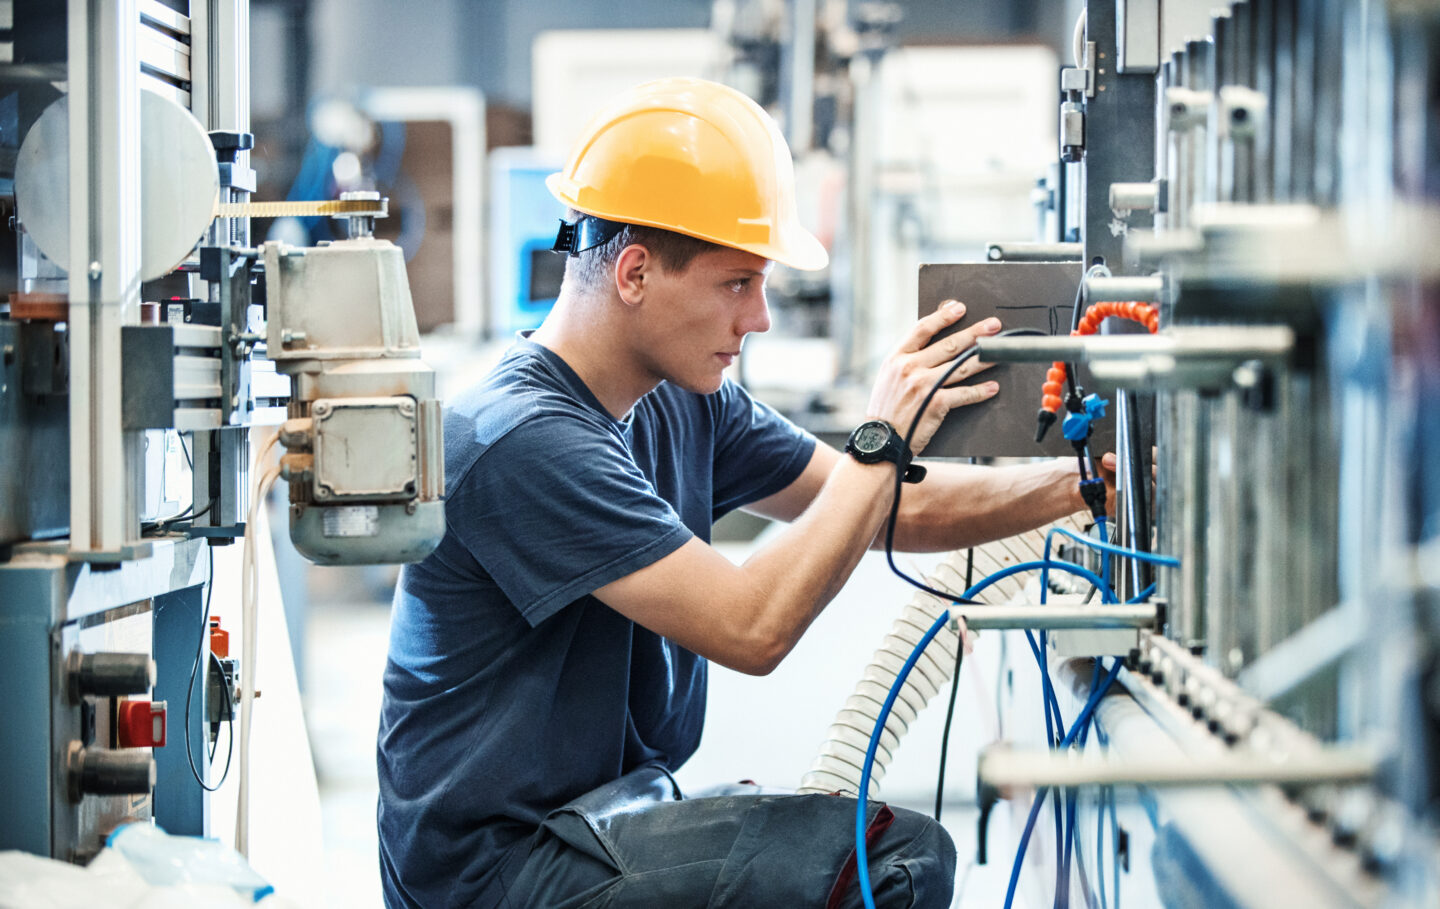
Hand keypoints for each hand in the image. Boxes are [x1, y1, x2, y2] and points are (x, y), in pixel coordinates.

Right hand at [867, 300, 1000, 455]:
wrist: (880, 440)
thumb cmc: (885, 411)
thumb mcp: (887, 378)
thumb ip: (906, 360)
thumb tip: (930, 345)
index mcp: (896, 358)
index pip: (922, 329)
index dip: (943, 317)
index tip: (959, 308)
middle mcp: (909, 367)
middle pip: (949, 344)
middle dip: (975, 333)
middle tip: (993, 326)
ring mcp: (923, 385)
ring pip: (960, 367)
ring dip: (984, 358)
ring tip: (999, 352)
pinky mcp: (935, 404)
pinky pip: (964, 394)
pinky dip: (980, 391)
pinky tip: (993, 387)